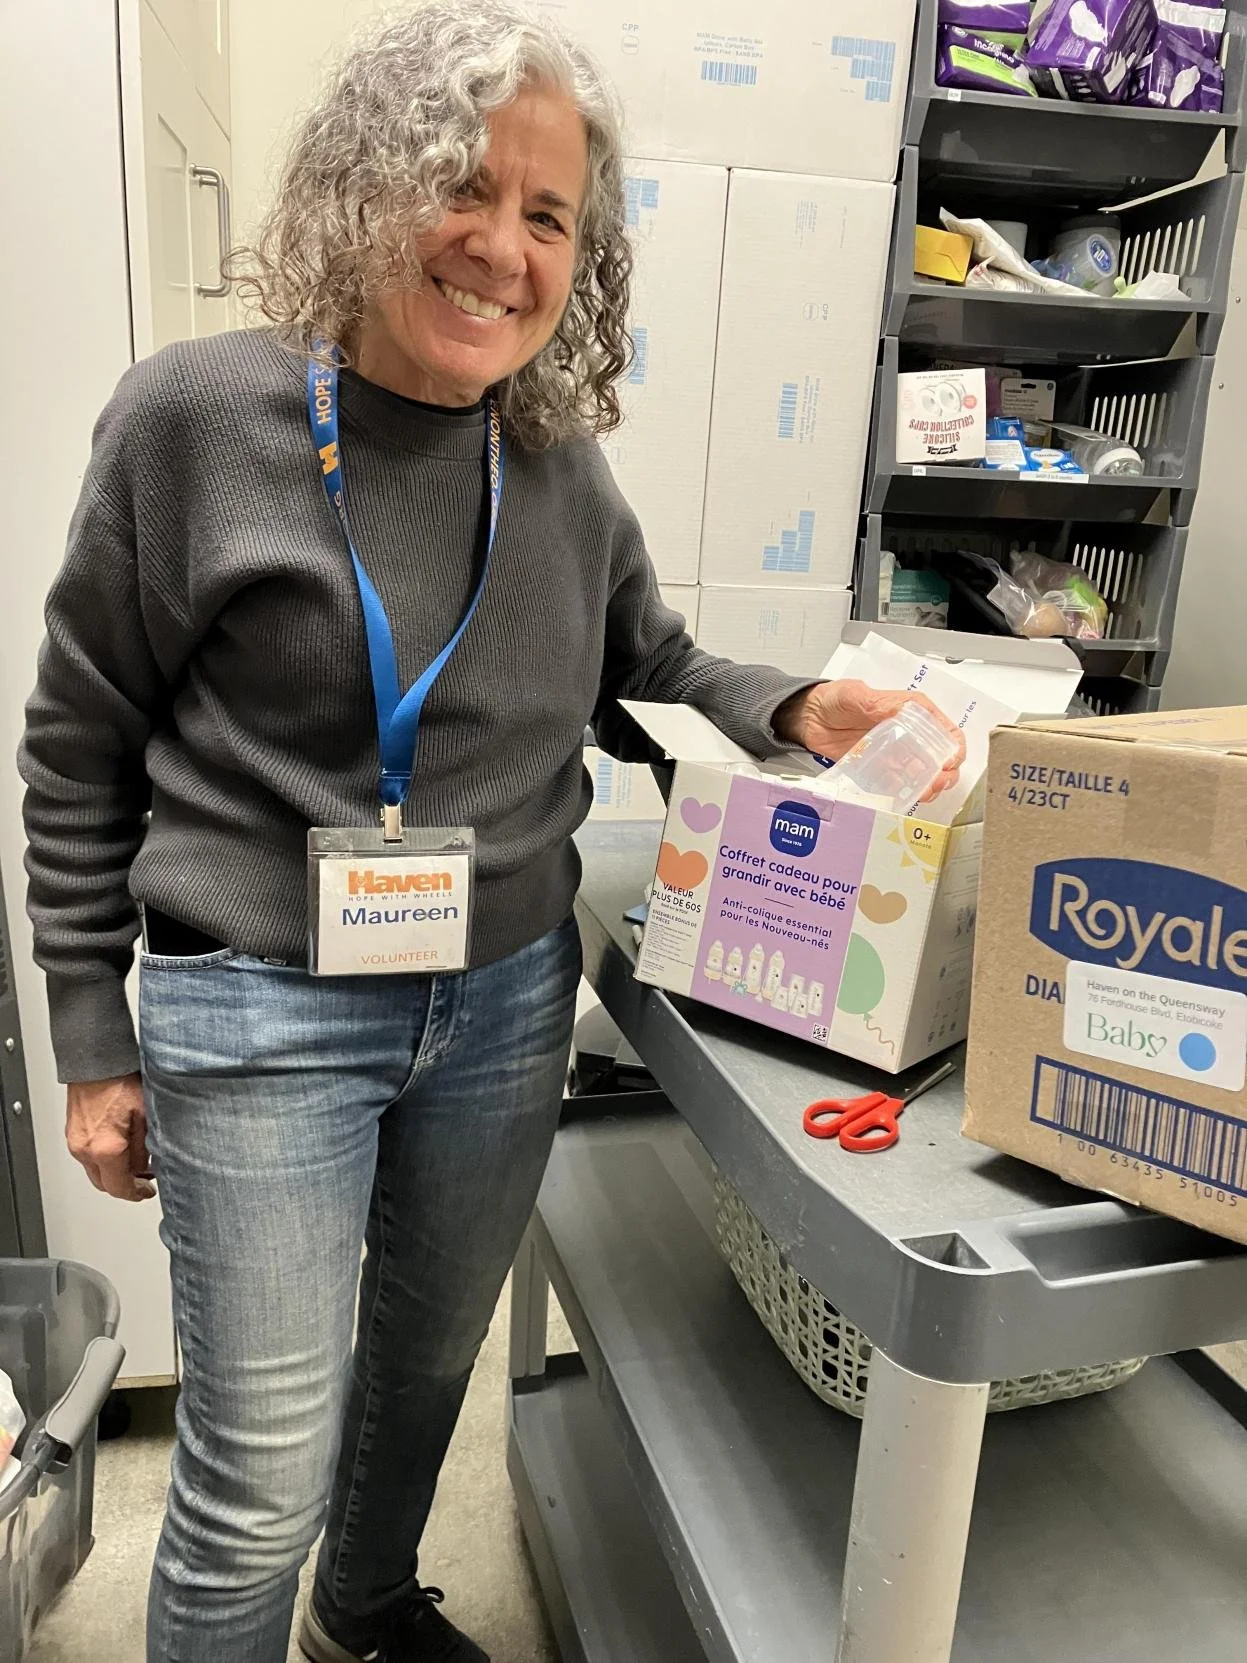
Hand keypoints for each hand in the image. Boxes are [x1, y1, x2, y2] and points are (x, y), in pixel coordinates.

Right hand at [66, 1074, 154, 1201]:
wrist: (96, 1062)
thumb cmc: (121, 1082)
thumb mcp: (147, 1117)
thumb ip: (145, 1149)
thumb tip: (145, 1168)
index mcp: (106, 1149)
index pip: (120, 1188)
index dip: (136, 1193)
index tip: (147, 1191)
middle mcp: (85, 1150)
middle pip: (105, 1184)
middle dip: (125, 1185)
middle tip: (144, 1179)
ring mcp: (76, 1143)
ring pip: (95, 1171)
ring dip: (113, 1171)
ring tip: (134, 1160)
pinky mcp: (72, 1134)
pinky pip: (88, 1156)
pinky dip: (103, 1159)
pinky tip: (118, 1146)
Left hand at [774, 680, 965, 799]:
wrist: (810, 718)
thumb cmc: (834, 699)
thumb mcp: (855, 695)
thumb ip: (877, 704)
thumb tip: (902, 711)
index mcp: (911, 710)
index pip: (945, 728)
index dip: (953, 747)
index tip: (950, 761)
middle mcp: (910, 732)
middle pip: (942, 755)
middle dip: (945, 772)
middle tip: (936, 783)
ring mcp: (898, 752)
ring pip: (926, 773)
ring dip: (931, 785)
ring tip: (924, 792)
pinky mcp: (883, 768)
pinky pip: (902, 784)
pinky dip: (909, 793)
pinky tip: (908, 797)